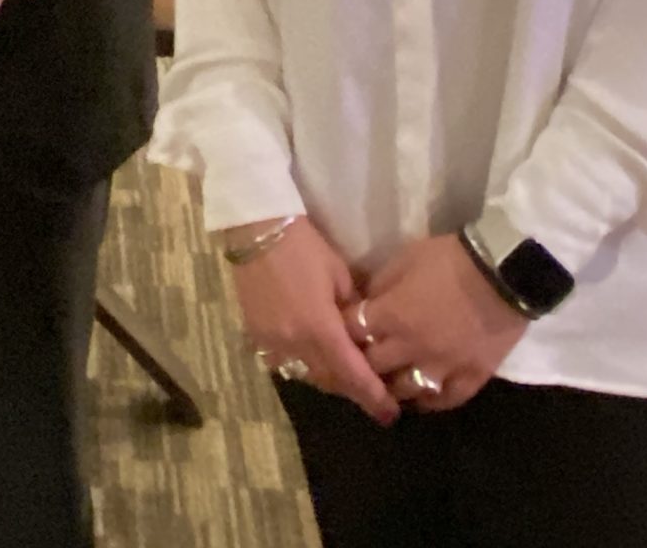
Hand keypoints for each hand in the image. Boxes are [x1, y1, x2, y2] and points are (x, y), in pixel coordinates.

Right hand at [226, 216, 398, 424]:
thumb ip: (354, 312)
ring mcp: (272, 343)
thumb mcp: (340, 276)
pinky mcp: (257, 336)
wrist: (258, 231)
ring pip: (307, 375)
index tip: (390, 414)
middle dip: (353, 390)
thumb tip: (365, 334)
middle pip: (330, 381)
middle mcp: (294, 343)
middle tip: (374, 396)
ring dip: (329, 379)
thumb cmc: (306, 248)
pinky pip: (285, 363)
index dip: (373, 396)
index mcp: (320, 328)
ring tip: (347, 378)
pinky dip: (304, 365)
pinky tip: (315, 357)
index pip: (352, 374)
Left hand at [351, 235, 529, 412]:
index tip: (346, 329)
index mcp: (391, 316)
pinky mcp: (471, 378)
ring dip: (393, 385)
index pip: (351, 333)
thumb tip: (366, 303)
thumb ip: (380, 284)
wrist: (505, 272)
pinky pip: (444, 401)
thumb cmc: (451, 259)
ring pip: (405, 391)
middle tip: (364, 357)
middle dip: (363, 360)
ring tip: (391, 379)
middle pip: (373, 367)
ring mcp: (442, 368)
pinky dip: (430, 401)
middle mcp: (411, 348)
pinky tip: (423, 395)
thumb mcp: (405, 258)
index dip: (345, 331)